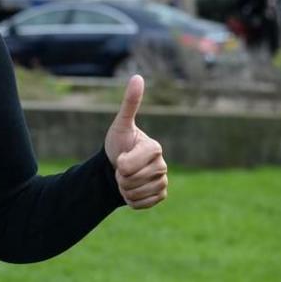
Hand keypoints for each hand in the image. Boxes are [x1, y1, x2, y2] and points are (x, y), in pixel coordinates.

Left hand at [104, 75, 167, 209]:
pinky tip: (132, 189)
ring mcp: (163, 181)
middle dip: (120, 177)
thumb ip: (129, 103)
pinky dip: (131, 200)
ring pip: (135, 193)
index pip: (128, 166)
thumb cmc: (119, 144)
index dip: (119, 165)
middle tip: (122, 168)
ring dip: (124, 189)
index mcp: (155, 148)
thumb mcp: (120, 125)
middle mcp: (163, 165)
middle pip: (131, 181)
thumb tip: (138, 77)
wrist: (117, 166)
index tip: (120, 157)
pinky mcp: (160, 196)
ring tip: (126, 178)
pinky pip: (141, 204)